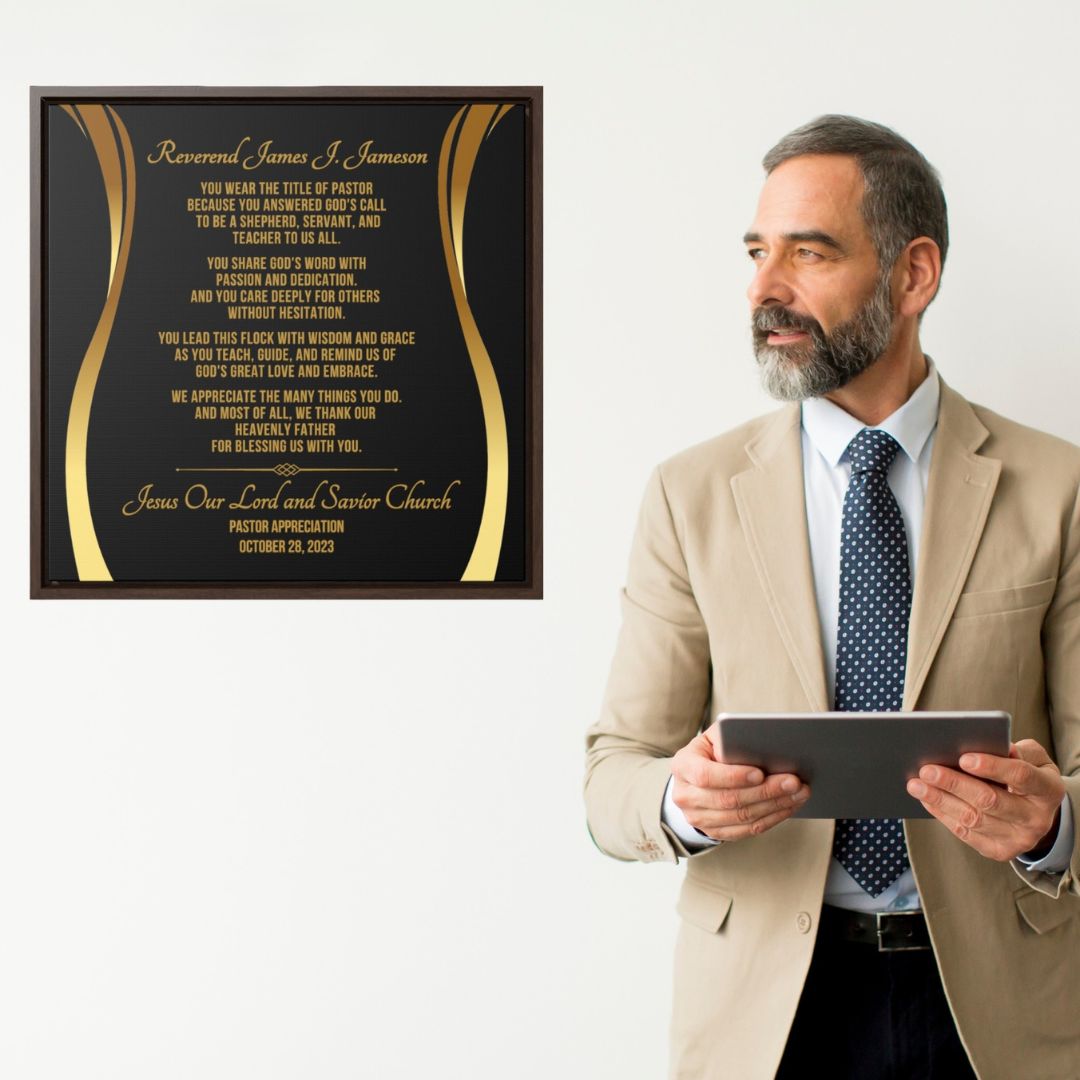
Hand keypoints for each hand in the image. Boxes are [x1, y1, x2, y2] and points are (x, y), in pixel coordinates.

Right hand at [670, 723, 810, 840]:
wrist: (694, 778)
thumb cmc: (711, 752)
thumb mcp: (714, 738)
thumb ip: (731, 738)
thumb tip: (763, 744)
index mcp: (683, 766)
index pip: (705, 775)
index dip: (734, 776)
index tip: (760, 773)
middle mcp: (685, 796)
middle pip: (728, 799)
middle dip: (766, 791)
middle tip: (794, 781)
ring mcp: (698, 818)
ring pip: (741, 817)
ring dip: (775, 806)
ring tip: (798, 793)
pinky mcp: (714, 832)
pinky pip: (747, 830)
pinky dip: (772, 819)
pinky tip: (788, 806)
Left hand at [906, 739, 1064, 860]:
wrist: (1038, 812)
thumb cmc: (1029, 774)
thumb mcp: (1032, 758)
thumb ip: (1016, 750)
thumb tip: (991, 744)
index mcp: (1048, 790)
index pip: (1020, 776)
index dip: (992, 767)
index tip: (963, 757)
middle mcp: (1036, 819)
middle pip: (990, 800)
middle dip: (954, 784)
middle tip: (926, 770)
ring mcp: (1018, 839)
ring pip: (973, 819)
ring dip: (939, 800)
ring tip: (915, 784)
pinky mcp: (999, 851)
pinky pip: (965, 833)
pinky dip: (942, 814)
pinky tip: (926, 799)